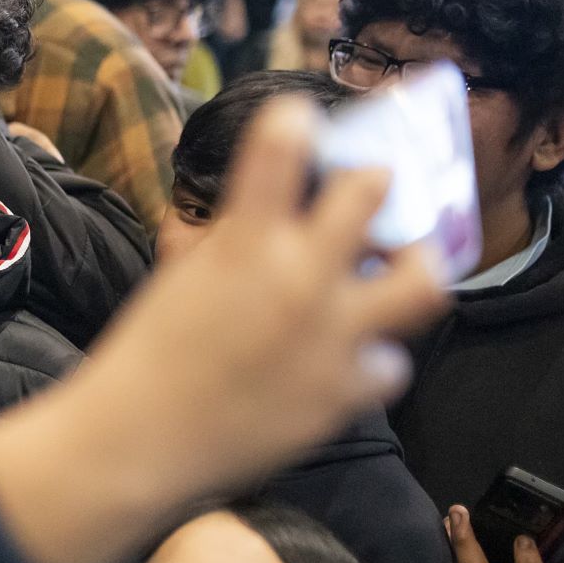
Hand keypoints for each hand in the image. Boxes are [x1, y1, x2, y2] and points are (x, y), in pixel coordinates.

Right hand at [0, 97, 449, 562]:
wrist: (140, 441)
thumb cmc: (144, 356)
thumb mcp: (177, 281)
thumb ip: (222, 244)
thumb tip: (242, 221)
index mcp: (244, 241)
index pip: (283, 141)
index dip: (296, 122)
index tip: (300, 121)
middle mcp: (300, 277)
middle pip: (373, 191)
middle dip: (372, 183)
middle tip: (365, 196)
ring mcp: (333, 336)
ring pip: (423, 280)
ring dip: (411, 269)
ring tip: (394, 272)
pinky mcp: (347, 392)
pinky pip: (390, 362)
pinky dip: (369, 359)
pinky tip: (345, 361)